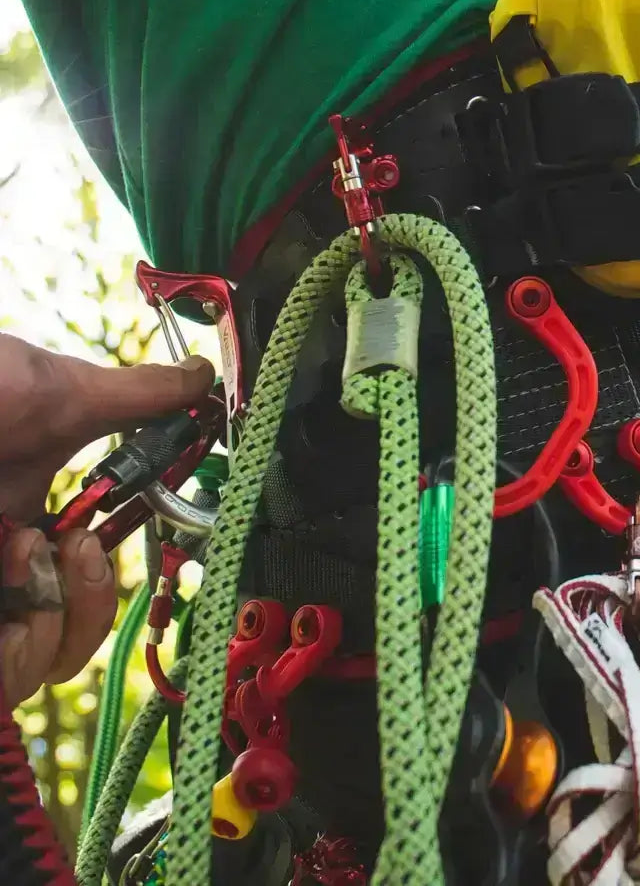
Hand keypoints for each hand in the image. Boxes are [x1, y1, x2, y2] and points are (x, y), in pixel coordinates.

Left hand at [0, 334, 213, 702]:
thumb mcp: (49, 392)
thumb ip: (135, 397)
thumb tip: (203, 377)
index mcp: (24, 518)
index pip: (86, 574)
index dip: (114, 569)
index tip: (120, 532)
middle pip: (68, 632)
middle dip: (90, 599)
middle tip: (78, 547)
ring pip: (44, 664)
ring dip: (59, 613)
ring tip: (25, 549)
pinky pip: (15, 680)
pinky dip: (27, 643)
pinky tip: (9, 579)